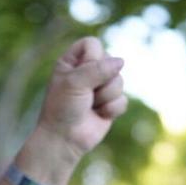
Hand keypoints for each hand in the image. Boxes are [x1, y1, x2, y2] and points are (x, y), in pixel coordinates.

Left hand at [30, 37, 127, 169]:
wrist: (64, 139)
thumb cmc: (62, 109)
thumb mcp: (75, 83)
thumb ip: (98, 69)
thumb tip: (121, 61)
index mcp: (72, 61)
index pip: (93, 44)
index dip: (92, 58)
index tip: (82, 74)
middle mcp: (87, 71)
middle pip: (111, 61)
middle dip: (101, 81)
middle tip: (85, 95)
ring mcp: (100, 87)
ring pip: (120, 81)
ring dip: (106, 97)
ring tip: (91, 106)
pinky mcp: (110, 104)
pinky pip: (123, 100)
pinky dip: (111, 110)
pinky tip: (99, 116)